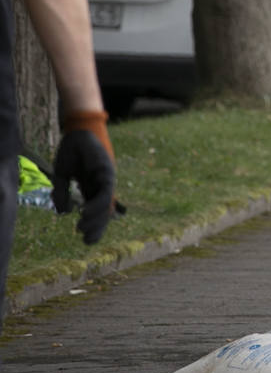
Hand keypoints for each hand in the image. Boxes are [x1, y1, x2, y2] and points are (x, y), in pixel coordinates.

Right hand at [51, 110, 116, 244]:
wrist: (76, 132)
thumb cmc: (70, 152)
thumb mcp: (62, 176)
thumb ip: (62, 194)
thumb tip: (64, 213)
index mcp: (93, 188)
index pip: (97, 211)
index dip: (95, 226)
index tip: (86, 240)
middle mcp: (102, 185)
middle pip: (105, 211)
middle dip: (98, 227)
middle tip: (87, 240)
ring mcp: (107, 178)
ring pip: (106, 203)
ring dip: (96, 218)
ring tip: (81, 228)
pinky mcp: (107, 171)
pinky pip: (105, 191)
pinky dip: (97, 203)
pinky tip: (85, 212)